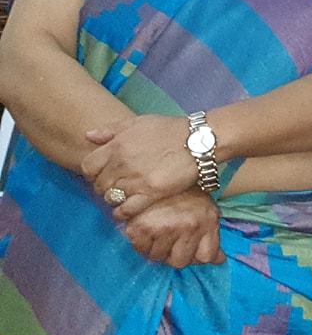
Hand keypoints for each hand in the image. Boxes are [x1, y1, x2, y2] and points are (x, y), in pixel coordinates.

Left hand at [80, 115, 198, 218]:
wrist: (199, 141)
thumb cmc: (170, 129)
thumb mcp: (139, 122)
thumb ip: (111, 129)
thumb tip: (87, 135)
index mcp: (116, 146)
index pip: (88, 167)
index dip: (93, 173)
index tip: (103, 174)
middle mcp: (122, 164)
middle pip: (99, 185)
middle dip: (105, 187)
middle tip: (116, 186)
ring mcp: (135, 180)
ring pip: (111, 198)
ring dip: (115, 199)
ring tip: (125, 196)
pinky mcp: (151, 193)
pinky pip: (126, 209)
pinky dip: (123, 212)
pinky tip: (127, 210)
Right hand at [121, 191, 224, 267]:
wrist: (164, 169)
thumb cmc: (186, 193)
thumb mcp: (207, 211)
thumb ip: (212, 238)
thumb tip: (219, 261)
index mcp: (208, 222)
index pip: (205, 257)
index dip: (197, 255)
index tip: (191, 248)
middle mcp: (189, 227)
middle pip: (180, 262)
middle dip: (175, 254)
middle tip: (171, 240)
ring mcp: (165, 228)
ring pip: (158, 257)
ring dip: (157, 249)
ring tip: (158, 233)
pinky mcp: (142, 228)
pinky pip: (140, 249)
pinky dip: (141, 243)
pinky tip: (146, 231)